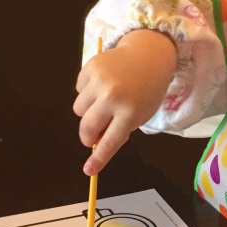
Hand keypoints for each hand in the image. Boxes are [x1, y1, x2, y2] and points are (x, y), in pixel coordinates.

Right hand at [73, 29, 175, 174]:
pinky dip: (87, 92)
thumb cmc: (147, 90)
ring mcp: (99, 81)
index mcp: (130, 112)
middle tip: (94, 135)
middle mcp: (113, 97)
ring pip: (78, 110)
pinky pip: (78, 90)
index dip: (98, 159)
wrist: (148, 56)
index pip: (109, 142)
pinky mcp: (90, 67)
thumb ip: (120, 129)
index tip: (89, 170)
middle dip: (88, 136)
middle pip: (87, 128)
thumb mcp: (141, 114)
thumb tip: (96, 141)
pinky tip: (102, 85)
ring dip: (88, 111)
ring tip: (104, 102)